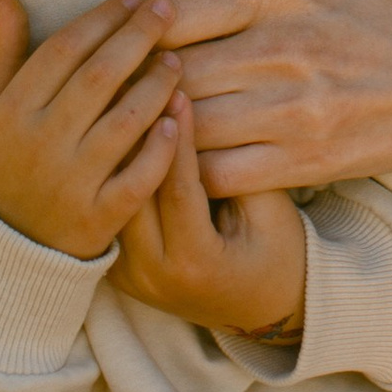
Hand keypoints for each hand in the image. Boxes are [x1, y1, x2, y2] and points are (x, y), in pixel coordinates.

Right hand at [0, 0, 182, 256]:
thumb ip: (1, 57)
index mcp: (11, 114)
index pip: (64, 50)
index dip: (101, 19)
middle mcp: (40, 145)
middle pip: (100, 76)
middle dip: (137, 35)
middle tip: (165, 10)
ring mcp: (70, 184)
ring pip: (126, 121)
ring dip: (156, 84)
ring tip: (175, 60)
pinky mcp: (97, 219)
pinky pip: (139, 177)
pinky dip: (160, 148)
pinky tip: (177, 119)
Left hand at [111, 91, 308, 337]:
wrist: (262, 308)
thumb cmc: (278, 251)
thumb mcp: (269, 210)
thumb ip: (237, 167)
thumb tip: (206, 111)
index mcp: (195, 264)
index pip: (177, 187)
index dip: (178, 136)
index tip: (177, 89)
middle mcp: (153, 276)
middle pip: (133, 192)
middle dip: (139, 135)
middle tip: (138, 83)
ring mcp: (130, 278)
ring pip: (114, 201)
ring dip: (120, 151)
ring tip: (124, 99)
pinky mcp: (120, 271)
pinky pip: (113, 213)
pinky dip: (117, 174)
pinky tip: (120, 132)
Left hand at [154, 0, 391, 244]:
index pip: (175, 12)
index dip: (137, 28)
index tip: (130, 34)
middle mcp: (280, 49)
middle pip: (170, 74)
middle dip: (135, 85)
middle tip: (119, 90)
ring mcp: (292, 110)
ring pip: (186, 128)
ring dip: (157, 131)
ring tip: (141, 128)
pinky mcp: (306, 161)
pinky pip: (219, 175)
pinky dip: (191, 173)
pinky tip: (185, 164)